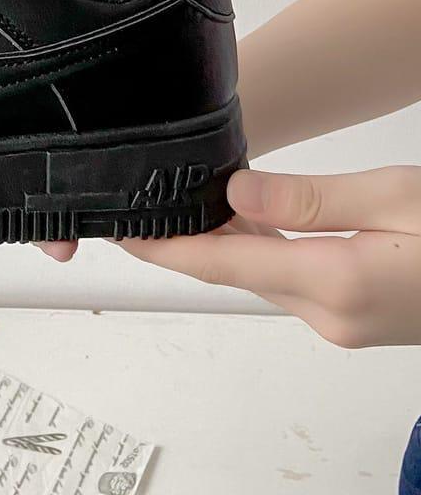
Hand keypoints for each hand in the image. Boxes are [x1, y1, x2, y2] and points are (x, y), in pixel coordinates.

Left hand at [118, 166, 420, 347]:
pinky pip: (290, 277)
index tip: (120, 233)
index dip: (164, 248)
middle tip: (151, 192)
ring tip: (189, 195)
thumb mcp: (393, 198)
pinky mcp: (355, 315)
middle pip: (235, 270)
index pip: (221, 265)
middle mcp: (330, 315)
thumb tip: (233, 193)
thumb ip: (307, 198)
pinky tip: (249, 216)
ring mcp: (343, 321)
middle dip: (190, 237)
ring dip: (226, 240)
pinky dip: (262, 248)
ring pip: (261, 272)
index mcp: (334, 284)